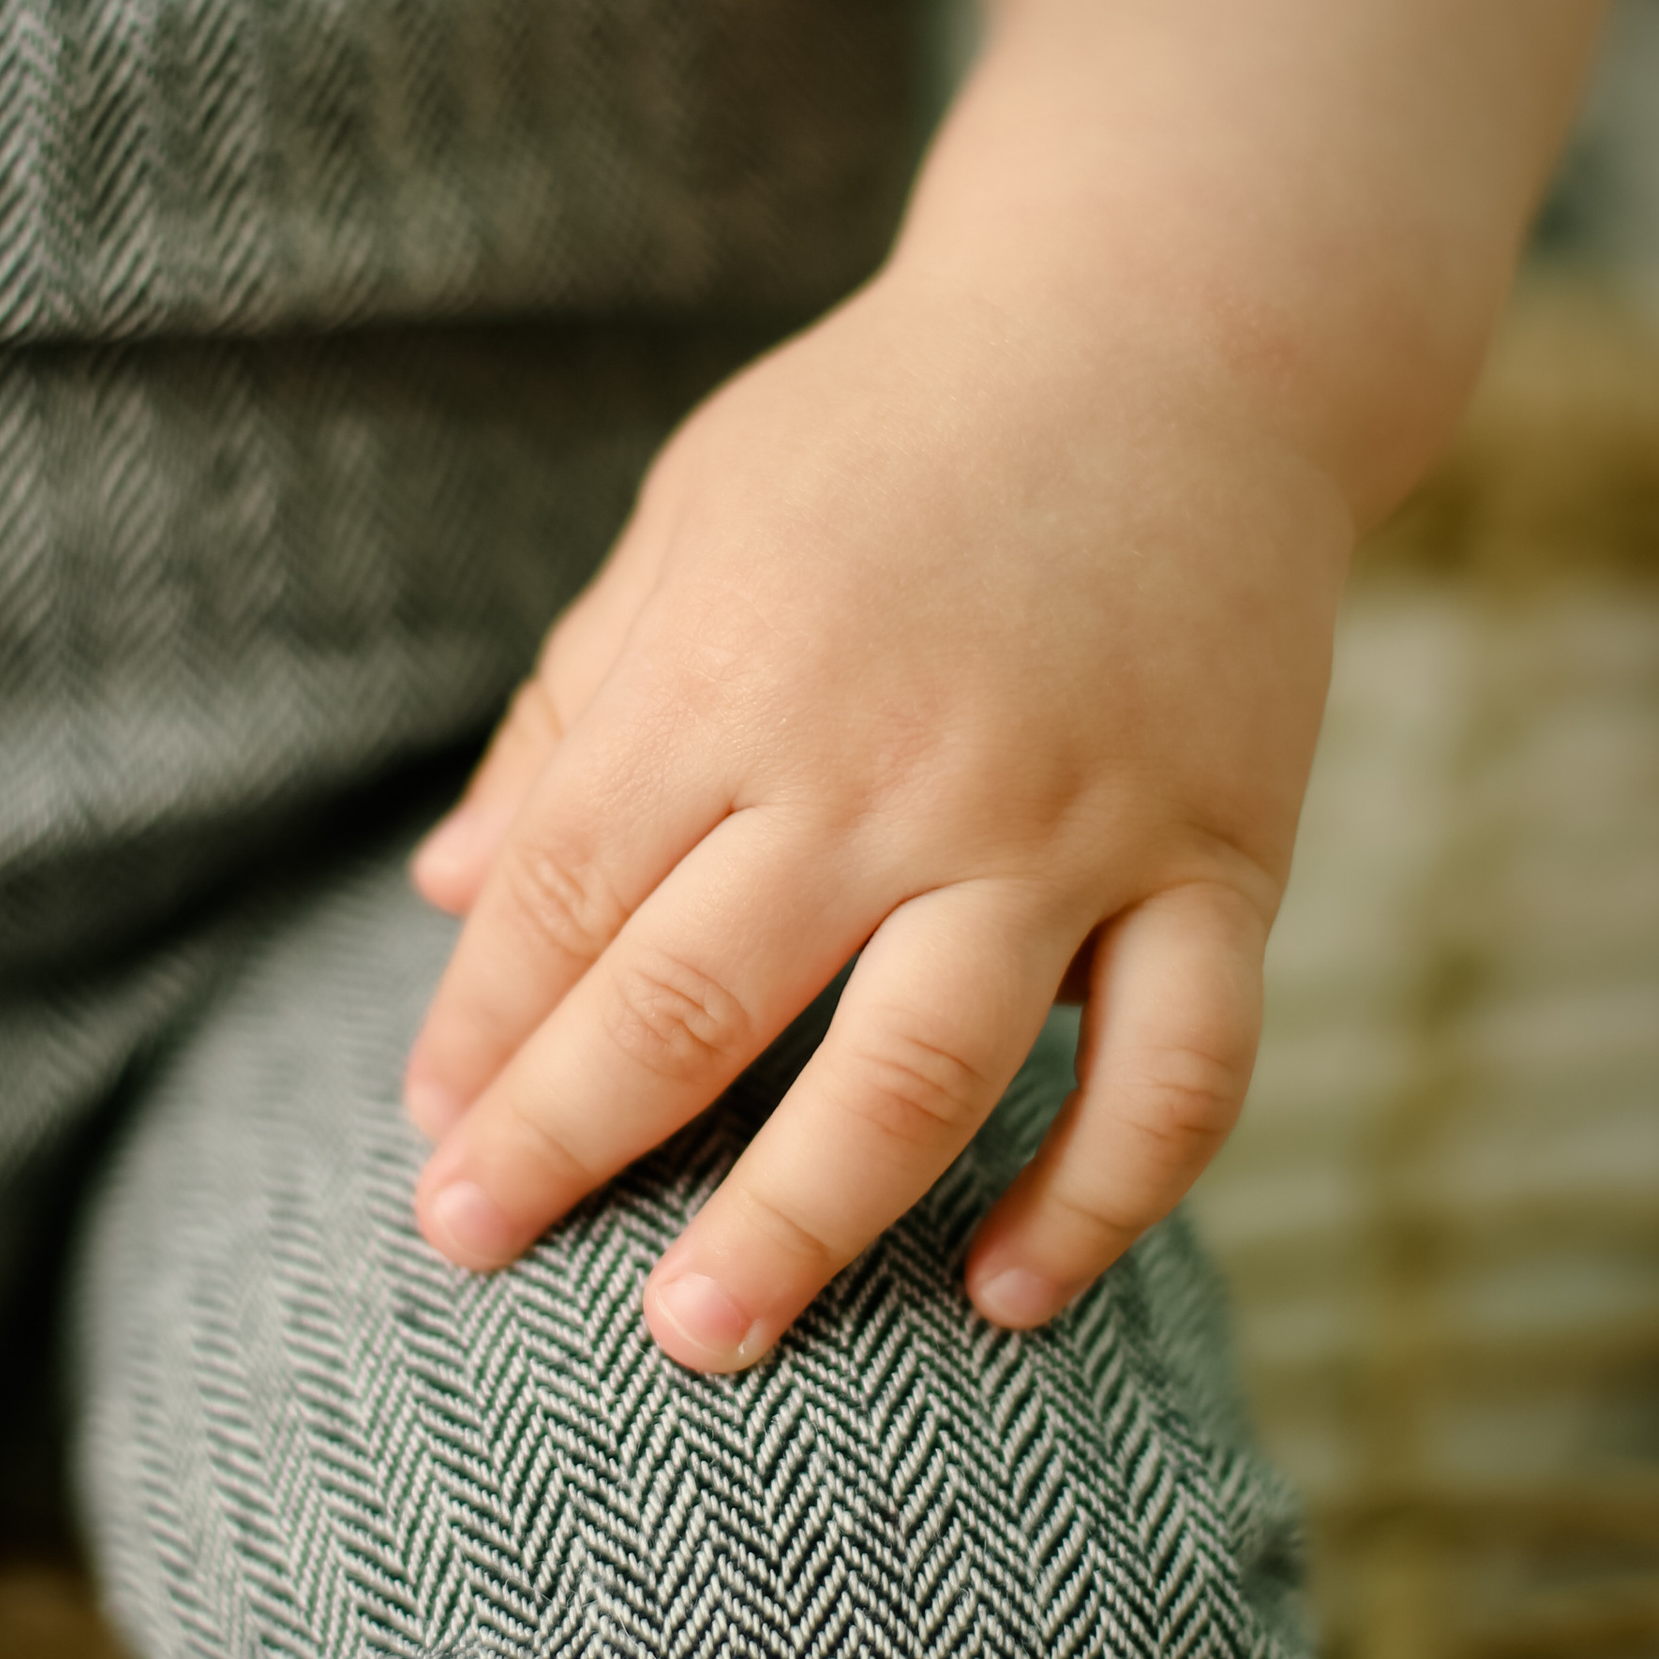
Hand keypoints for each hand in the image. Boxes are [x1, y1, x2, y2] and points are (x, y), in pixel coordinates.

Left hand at [398, 264, 1351, 1371]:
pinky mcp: (1222, 857)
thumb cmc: (899, 422)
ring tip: (700, 1339)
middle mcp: (892, 765)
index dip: (486, 1034)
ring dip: (797, 1223)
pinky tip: (1013, 1291)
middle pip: (692, 1005)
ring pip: (917, 1076)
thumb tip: (449, 893)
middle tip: (474, 1252)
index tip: (436, 1141)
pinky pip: (1174, 1071)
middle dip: (565, 1147)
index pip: (570, 902)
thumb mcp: (696, 517)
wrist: (1179, 319)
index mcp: (738, 670)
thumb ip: (579, 706)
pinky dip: (1102, 1199)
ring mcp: (1067, 824)